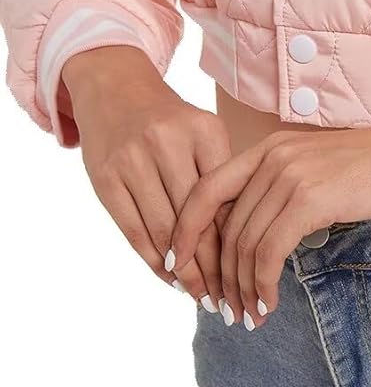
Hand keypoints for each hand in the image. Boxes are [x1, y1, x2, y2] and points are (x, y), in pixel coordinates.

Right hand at [64, 46, 230, 309]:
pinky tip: (170, 279)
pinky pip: (132, 230)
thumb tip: (244, 238)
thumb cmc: (172, 121)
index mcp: (203, 132)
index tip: (251, 274)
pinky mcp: (104, 178)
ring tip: (202, 297)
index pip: (225, 198)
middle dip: (213, 265)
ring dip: (183, 271)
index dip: (237, 242)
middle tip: (228, 298)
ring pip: (163, 230)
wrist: (115, 88)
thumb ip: (224, 177)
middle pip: (196, 220)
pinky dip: (153, 259)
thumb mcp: (206, 134)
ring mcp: (132, 161)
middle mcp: (166, 144)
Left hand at [171, 102, 370, 328]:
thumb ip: (287, 190)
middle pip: (220, 225)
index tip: (183, 270)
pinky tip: (269, 304)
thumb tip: (261, 232)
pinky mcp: (311, 198)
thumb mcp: (323, 170)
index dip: (186, 234)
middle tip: (222, 308)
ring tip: (247, 316)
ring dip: (239, 288)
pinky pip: (268, 252)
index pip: (205, 191)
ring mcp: (290, 175)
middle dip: (215, 274)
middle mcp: (272, 156)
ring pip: (242, 243)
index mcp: (269, 147)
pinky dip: (261, 284)